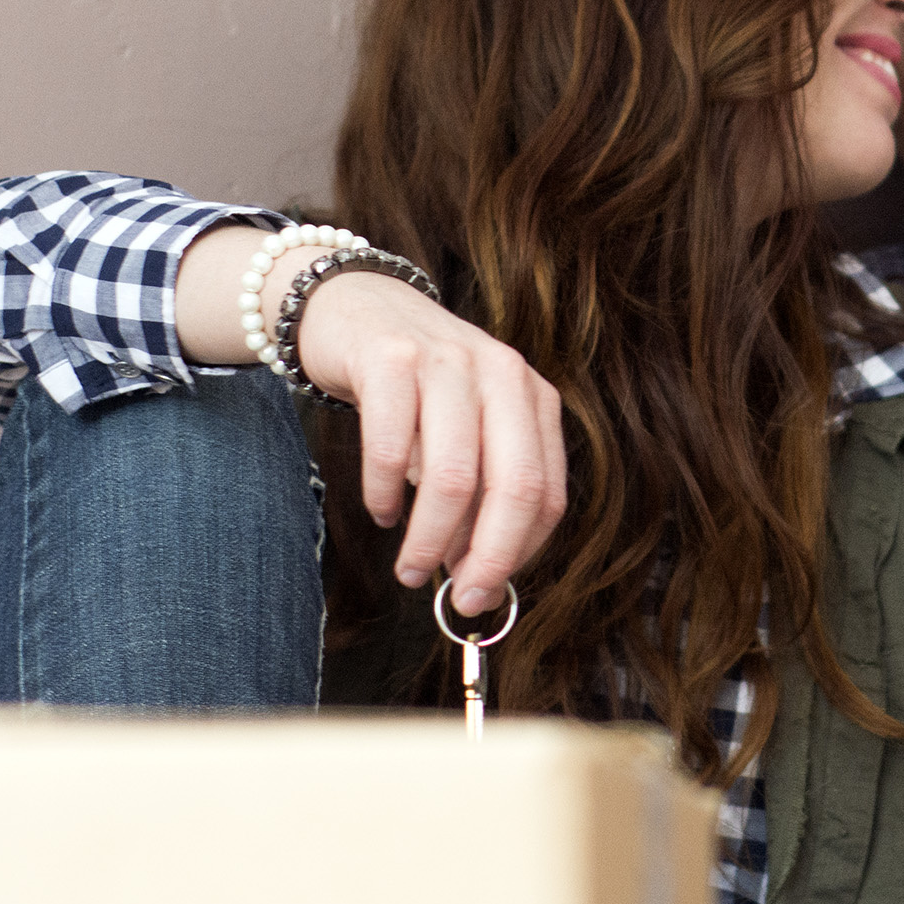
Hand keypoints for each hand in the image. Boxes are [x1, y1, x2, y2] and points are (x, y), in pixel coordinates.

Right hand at [294, 274, 569, 616]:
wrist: (356, 305)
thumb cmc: (418, 386)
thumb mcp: (468, 429)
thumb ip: (481, 493)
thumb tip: (480, 578)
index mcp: (533, 398)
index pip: (546, 493)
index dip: (519, 553)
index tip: (486, 592)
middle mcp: (502, 374)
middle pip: (513, 487)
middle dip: (487, 556)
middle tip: (460, 598)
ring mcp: (448, 362)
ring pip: (452, 476)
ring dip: (429, 538)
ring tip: (409, 567)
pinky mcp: (389, 358)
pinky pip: (390, 448)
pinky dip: (384, 495)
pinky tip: (382, 510)